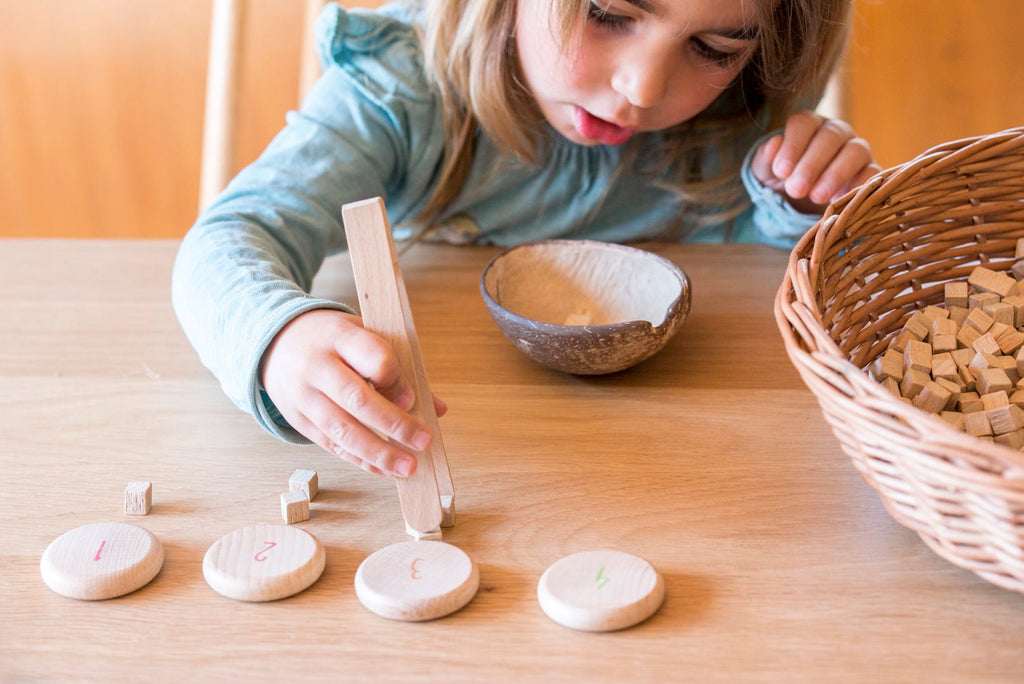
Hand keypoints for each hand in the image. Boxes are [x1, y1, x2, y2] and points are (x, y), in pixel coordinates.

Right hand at [260, 309, 447, 476]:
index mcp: (340, 337)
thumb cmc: (334, 341)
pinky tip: (384, 469)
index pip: (373, 357)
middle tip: (423, 440)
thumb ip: (400, 369)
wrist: (277, 342)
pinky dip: (360, 460)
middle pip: (358, 399)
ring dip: (379, 452)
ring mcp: (305, 395)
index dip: (395, 379)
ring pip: (343, 429)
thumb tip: (438, 408)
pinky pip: (331, 445)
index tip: (412, 398)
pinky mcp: (299, 419)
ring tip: (408, 466)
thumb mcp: (364, 337)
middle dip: (395, 424)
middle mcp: (318, 366)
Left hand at [750, 110, 880, 212]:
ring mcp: (856, 149)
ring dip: (835, 174)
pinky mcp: (871, 170)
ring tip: (816, 197)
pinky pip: (872, 172)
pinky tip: (838, 201)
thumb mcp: (766, 172)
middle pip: (830, 136)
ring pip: (855, 151)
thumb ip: (765, 158)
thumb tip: (773, 143)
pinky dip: (858, 186)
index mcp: (809, 125)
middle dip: (811, 164)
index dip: (793, 145)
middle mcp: (836, 131)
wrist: (800, 202)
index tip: (780, 172)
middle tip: (796, 190)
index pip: (804, 123)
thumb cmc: (783, 179)